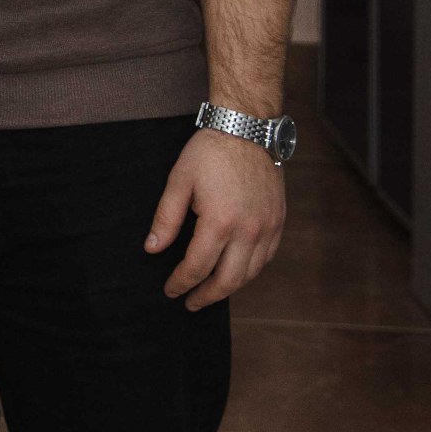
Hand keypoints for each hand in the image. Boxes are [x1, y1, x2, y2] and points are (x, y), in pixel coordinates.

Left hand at [145, 127, 285, 309]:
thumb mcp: (179, 181)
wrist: (246, 128)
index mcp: (219, 222)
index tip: (170, 290)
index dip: (181, 282)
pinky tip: (236, 271)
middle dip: (206, 296)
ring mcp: (267, 228)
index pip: (197, 267)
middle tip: (190, 303)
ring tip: (210, 292)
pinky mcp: (278, 221)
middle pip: (227, 280)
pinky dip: (250, 271)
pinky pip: (266, 258)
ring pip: (250, 273)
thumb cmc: (209, 153)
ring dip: (229, 287)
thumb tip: (152, 249)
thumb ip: (166, 219)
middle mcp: (248, 231)